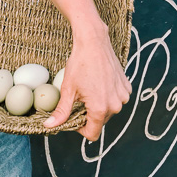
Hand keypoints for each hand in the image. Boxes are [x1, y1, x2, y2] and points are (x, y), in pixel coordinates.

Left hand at [43, 25, 131, 140]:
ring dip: (99, 104)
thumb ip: (61, 112)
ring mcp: (123, 96)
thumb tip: (49, 126)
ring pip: (108, 110)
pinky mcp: (126, 87)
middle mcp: (115, 105)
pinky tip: (100, 82)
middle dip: (89, 114)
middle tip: (79, 98)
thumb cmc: (80, 63)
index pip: (92, 134)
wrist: (93, 42)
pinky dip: (108, 95)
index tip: (73, 116)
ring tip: (90, 88)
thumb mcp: (68, 89)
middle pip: (100, 121)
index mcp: (100, 109)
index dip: (80, 129)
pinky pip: (116, 98)